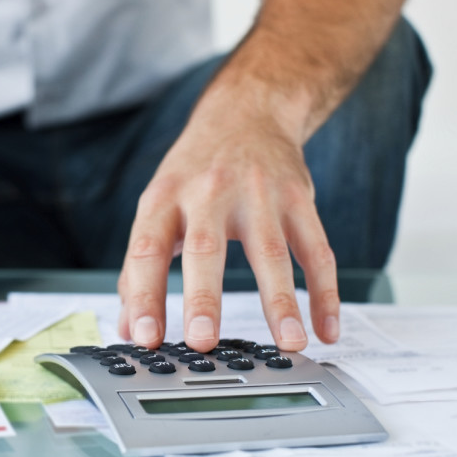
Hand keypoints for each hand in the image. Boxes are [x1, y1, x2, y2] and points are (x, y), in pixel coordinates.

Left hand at [117, 88, 340, 352]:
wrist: (246, 112)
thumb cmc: (193, 173)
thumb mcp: (157, 206)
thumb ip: (139, 269)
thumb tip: (129, 328)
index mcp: (164, 199)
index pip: (147, 251)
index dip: (143, 295)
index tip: (144, 337)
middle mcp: (208, 194)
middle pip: (204, 250)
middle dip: (203, 299)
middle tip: (202, 342)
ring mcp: (258, 195)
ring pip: (271, 253)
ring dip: (280, 303)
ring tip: (289, 344)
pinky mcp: (298, 198)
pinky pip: (316, 251)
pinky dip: (325, 292)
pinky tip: (326, 329)